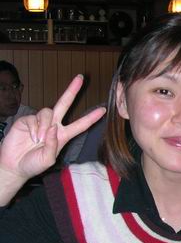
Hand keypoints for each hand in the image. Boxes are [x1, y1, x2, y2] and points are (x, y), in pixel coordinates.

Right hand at [0, 75, 104, 189]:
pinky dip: (34, 128)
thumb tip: (53, 127)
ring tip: (37, 140)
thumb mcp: (47, 159)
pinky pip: (35, 118)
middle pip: (64, 104)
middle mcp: (53, 125)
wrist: (14, 165)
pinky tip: (31, 137)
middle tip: (81, 77)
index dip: (91, 117)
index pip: (80, 125)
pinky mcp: (27, 120)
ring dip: (44, 126)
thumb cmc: (33, 164)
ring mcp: (40, 121)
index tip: (104, 110)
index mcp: (63, 135)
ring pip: (48, 112)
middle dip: (72, 90)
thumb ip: (53, 145)